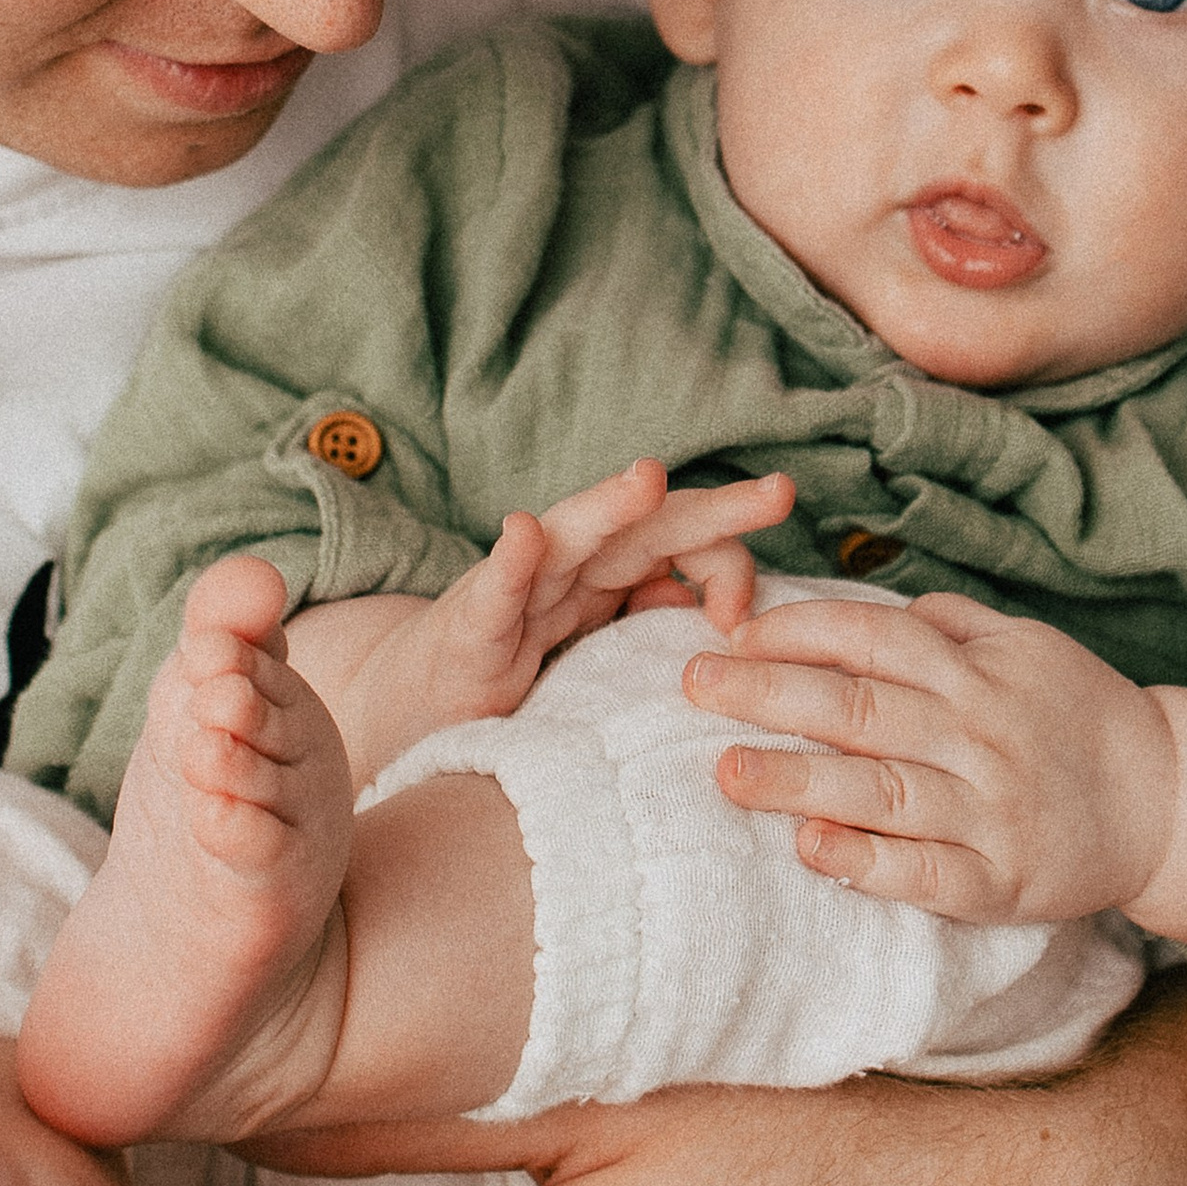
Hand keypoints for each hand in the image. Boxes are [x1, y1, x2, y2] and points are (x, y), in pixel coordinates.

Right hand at [366, 456, 794, 759]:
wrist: (404, 707)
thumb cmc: (506, 679)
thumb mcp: (593, 660)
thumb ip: (643, 625)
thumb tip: (708, 603)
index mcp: (608, 578)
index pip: (686, 549)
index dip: (727, 568)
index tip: (749, 619)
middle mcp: (567, 569)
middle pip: (649, 527)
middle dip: (715, 508)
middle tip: (782, 492)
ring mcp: (514, 595)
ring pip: (570, 538)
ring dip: (608, 506)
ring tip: (648, 478)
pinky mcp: (465, 633)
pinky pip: (491, 594)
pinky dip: (508, 563)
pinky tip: (522, 532)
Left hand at [687, 588, 1180, 920]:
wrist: (1168, 801)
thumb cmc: (1078, 715)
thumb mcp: (1025, 645)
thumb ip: (948, 623)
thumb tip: (866, 600)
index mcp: (977, 670)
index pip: (874, 637)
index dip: (799, 630)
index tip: (731, 631)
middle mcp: (980, 734)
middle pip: (860, 708)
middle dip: (767, 694)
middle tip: (690, 684)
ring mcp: (990, 810)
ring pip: (881, 792)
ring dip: (797, 781)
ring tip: (724, 771)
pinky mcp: (999, 880)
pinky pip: (924, 874)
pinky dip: (867, 862)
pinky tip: (810, 850)